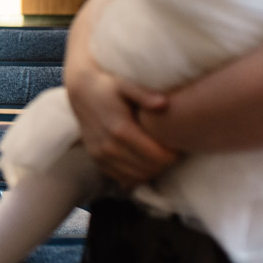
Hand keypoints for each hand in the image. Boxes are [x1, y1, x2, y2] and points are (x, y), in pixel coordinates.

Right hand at [65, 54, 176, 187]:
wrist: (82, 90)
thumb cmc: (108, 86)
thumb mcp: (125, 84)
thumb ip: (144, 94)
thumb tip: (164, 103)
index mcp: (120, 130)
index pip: (157, 156)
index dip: (173, 155)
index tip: (179, 146)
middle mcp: (109, 147)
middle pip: (149, 168)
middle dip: (165, 163)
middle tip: (172, 151)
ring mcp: (101, 156)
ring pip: (137, 176)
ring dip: (152, 170)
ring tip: (159, 156)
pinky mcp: (97, 160)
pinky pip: (123, 178)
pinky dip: (137, 174)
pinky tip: (143, 161)